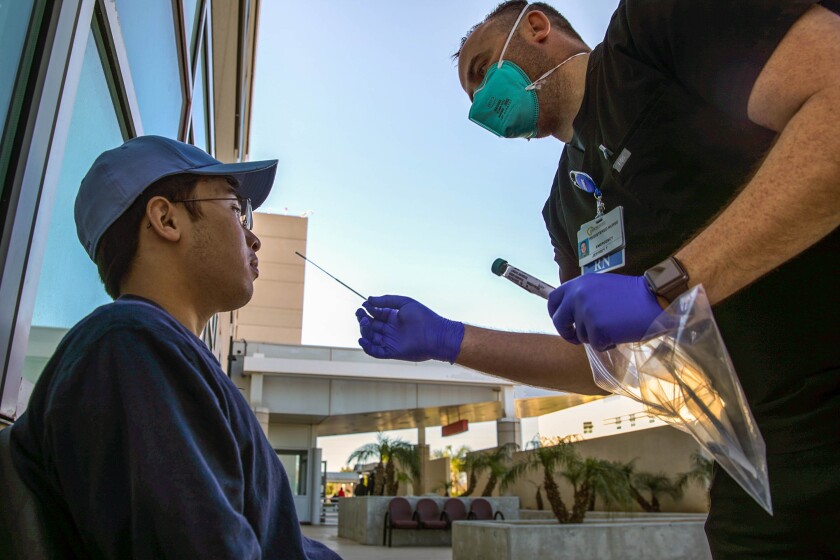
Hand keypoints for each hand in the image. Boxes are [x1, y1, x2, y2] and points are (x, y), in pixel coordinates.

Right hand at [355, 295, 463, 362]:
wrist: (436, 334)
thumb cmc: (423, 317)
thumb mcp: (404, 303)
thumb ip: (386, 301)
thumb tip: (368, 299)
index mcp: (394, 318)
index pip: (376, 314)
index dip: (368, 309)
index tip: (364, 304)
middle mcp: (391, 330)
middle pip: (371, 325)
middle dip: (363, 319)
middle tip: (360, 313)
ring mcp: (390, 341)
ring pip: (371, 338)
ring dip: (364, 330)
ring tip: (365, 322)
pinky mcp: (392, 352)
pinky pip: (375, 351)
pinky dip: (367, 347)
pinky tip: (362, 339)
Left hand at [547, 274, 663, 350]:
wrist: (654, 298)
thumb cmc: (632, 295)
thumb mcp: (601, 287)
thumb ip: (584, 296)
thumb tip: (571, 312)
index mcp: (579, 284)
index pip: (554, 299)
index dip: (555, 313)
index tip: (562, 322)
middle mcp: (578, 296)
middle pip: (559, 321)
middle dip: (566, 332)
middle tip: (576, 338)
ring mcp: (586, 312)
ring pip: (581, 335)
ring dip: (594, 337)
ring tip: (614, 327)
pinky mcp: (597, 328)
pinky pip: (596, 345)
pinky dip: (607, 344)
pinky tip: (619, 334)